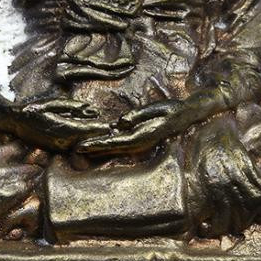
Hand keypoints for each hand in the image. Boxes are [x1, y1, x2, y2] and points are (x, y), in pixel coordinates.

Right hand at [18, 97, 109, 150]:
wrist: (15, 122)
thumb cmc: (34, 109)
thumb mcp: (53, 103)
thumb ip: (73, 107)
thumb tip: (92, 110)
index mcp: (61, 128)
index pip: (85, 131)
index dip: (98, 129)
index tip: (110, 126)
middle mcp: (60, 141)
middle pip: (86, 141)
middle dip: (99, 137)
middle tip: (115, 132)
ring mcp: (58, 147)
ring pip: (80, 146)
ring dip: (93, 141)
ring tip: (105, 135)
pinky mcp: (56, 149)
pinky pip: (73, 148)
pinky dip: (83, 144)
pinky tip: (91, 139)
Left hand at [74, 100, 188, 156]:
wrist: (185, 115)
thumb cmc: (170, 110)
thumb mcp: (154, 109)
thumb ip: (137, 116)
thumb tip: (119, 123)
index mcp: (141, 136)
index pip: (115, 142)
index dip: (97, 144)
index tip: (82, 146)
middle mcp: (138, 142)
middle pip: (111, 148)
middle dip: (94, 149)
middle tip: (75, 150)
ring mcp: (138, 142)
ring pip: (114, 147)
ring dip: (98, 148)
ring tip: (81, 149)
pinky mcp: (138, 137)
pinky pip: (120, 142)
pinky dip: (107, 143)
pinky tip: (97, 143)